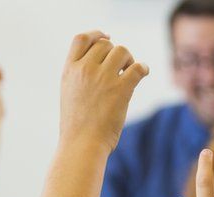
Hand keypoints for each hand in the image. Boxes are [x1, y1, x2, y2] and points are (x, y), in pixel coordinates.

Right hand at [59, 30, 148, 151]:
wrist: (81, 145)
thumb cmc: (77, 126)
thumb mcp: (69, 94)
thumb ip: (80, 76)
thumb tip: (101, 61)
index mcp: (69, 71)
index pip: (81, 39)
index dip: (96, 34)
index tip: (107, 37)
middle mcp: (85, 70)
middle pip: (105, 44)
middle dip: (115, 53)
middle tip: (121, 68)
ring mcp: (103, 78)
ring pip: (122, 51)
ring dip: (129, 59)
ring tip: (128, 74)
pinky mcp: (121, 89)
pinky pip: (138, 67)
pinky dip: (143, 68)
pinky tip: (143, 73)